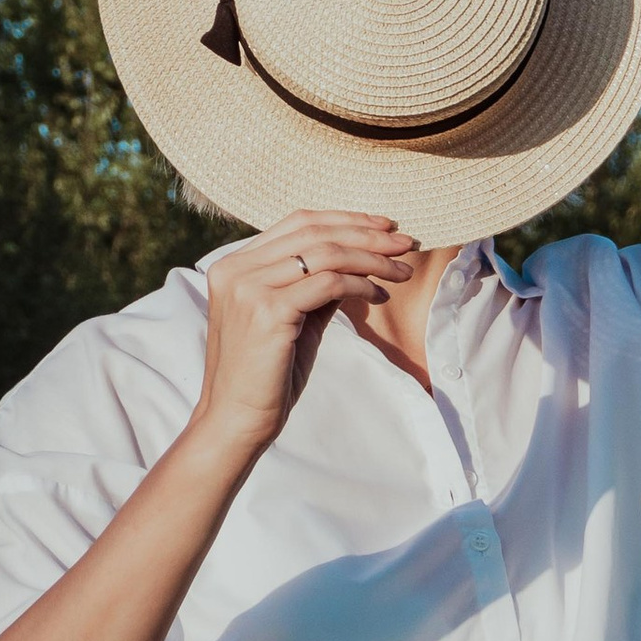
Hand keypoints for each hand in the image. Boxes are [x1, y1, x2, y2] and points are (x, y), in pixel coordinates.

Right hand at [188, 207, 415, 464]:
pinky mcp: (268, 311)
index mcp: (235, 265)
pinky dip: (360, 285)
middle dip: (367, 235)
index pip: (298, 223)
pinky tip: (379, 295)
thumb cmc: (265, 376)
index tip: (383, 227)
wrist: (236, 420)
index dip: (345, 220)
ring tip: (402, 271)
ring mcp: (249, 288)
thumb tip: (356, 265)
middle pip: (314, 232)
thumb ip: (315, 289)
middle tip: (406, 242)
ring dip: (372, 260)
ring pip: (325, 255)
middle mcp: (236, 269)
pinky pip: (328, 284)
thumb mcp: (292, 321)